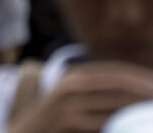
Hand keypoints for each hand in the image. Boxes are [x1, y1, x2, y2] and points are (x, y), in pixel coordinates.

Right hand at [9, 62, 152, 132]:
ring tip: (152, 114)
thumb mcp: (71, 100)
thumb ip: (95, 94)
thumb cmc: (55, 121)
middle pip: (118, 83)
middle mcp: (71, 84)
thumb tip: (132, 92)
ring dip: (139, 109)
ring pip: (115, 103)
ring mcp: (69, 103)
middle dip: (145, 90)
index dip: (140, 77)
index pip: (116, 71)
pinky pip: (104, 122)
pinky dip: (123, 124)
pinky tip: (133, 126)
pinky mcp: (68, 121)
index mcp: (74, 76)